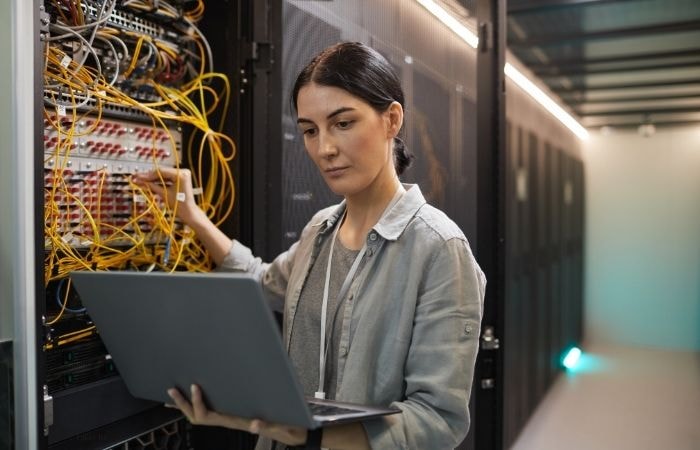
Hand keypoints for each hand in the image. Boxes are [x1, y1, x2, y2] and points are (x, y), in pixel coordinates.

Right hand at [131, 167, 200, 224]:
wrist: (188, 211)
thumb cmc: (179, 205)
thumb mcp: (164, 194)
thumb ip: (151, 186)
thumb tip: (139, 181)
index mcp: (181, 174)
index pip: (161, 172)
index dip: (148, 175)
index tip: (138, 176)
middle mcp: (183, 172)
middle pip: (162, 172)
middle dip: (149, 177)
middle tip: (137, 177)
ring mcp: (182, 174)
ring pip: (164, 175)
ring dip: (153, 179)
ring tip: (141, 180)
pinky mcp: (180, 178)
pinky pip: (167, 178)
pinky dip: (159, 181)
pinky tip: (149, 182)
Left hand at [167, 384, 308, 445]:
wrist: (295, 434)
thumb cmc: (288, 428)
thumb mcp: (281, 426)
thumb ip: (268, 426)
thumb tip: (254, 425)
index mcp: (236, 422)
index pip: (209, 415)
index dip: (198, 403)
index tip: (195, 386)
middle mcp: (230, 421)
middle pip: (198, 417)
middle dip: (183, 404)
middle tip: (172, 389)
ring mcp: (231, 420)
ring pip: (202, 416)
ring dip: (187, 405)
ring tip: (175, 394)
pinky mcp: (235, 417)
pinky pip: (212, 412)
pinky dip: (199, 404)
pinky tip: (196, 398)